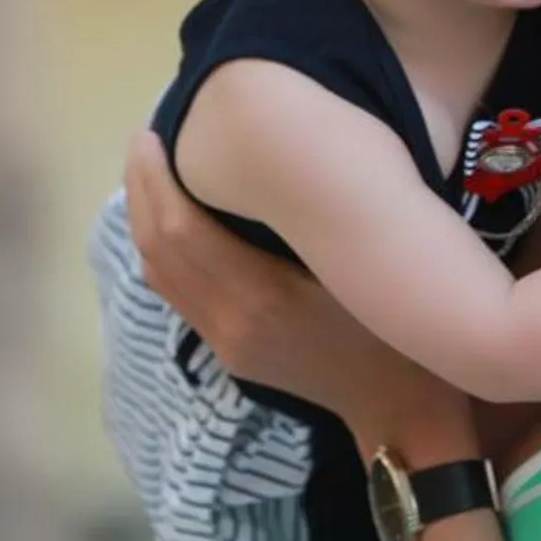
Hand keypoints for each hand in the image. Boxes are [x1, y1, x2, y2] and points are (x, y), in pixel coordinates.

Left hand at [122, 132, 475, 454]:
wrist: (398, 406)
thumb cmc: (395, 324)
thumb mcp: (359, 266)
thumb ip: (311, 222)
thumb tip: (265, 162)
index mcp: (262, 295)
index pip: (180, 230)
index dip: (156, 181)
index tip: (152, 134)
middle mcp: (231, 320)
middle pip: (158, 249)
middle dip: (141, 191)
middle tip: (144, 139)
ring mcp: (225, 342)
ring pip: (159, 275)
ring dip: (144, 220)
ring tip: (149, 172)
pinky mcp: (228, 352)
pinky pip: (177, 295)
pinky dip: (163, 252)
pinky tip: (172, 222)